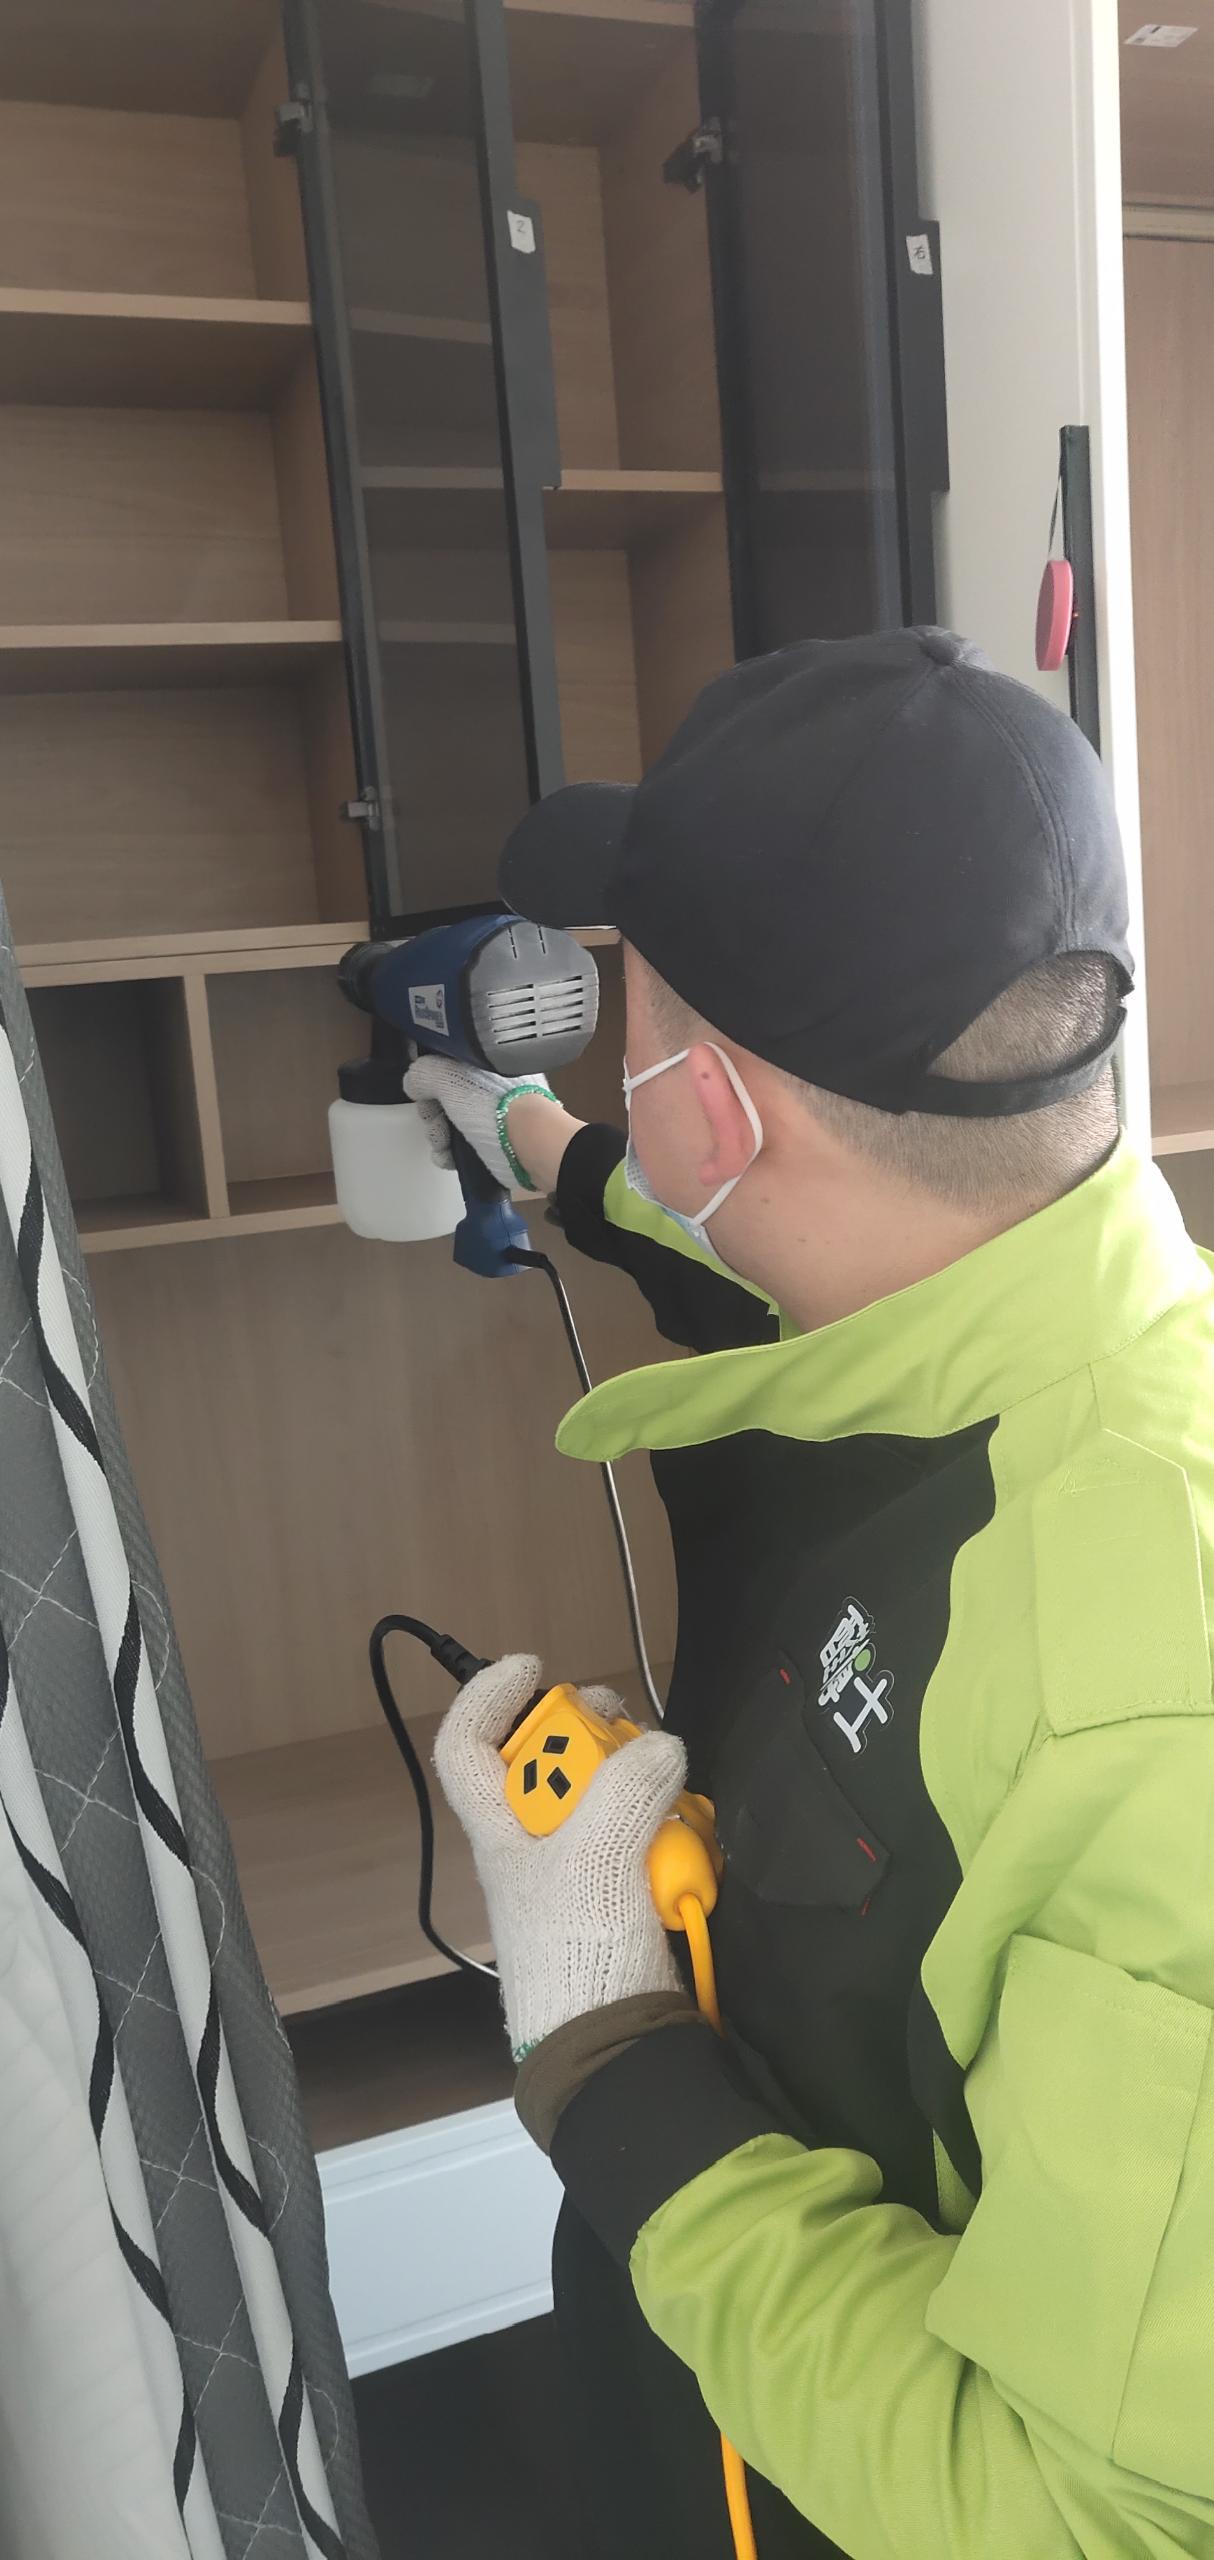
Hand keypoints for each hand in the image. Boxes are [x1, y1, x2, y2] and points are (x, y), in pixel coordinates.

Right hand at [404, 1056, 555, 1188]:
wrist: (532, 1144)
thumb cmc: (495, 1105)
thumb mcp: (449, 1078)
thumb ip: (424, 1073)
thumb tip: (414, 1080)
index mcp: (485, 1065)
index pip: (446, 1069)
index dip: (428, 1082)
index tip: (423, 1093)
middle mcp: (490, 1090)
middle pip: (445, 1100)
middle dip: (432, 1114)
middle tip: (435, 1121)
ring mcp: (493, 1118)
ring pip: (451, 1126)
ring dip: (438, 1137)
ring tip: (444, 1142)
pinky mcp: (495, 1145)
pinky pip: (462, 1149)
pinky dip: (451, 1154)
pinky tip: (450, 1156)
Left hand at [435, 1655, 686, 2061]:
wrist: (615, 2047)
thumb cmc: (578, 1949)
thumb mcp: (594, 1857)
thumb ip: (627, 1788)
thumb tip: (662, 1747)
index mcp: (500, 1829)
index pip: (465, 1747)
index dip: (487, 1697)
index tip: (534, 1666)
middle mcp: (532, 1843)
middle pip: (547, 1760)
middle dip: (586, 1729)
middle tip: (625, 1719)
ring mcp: (578, 1869)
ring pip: (600, 1793)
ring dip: (636, 1775)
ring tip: (668, 1776)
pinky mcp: (620, 1893)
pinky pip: (638, 1834)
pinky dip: (662, 1820)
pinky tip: (685, 1823)